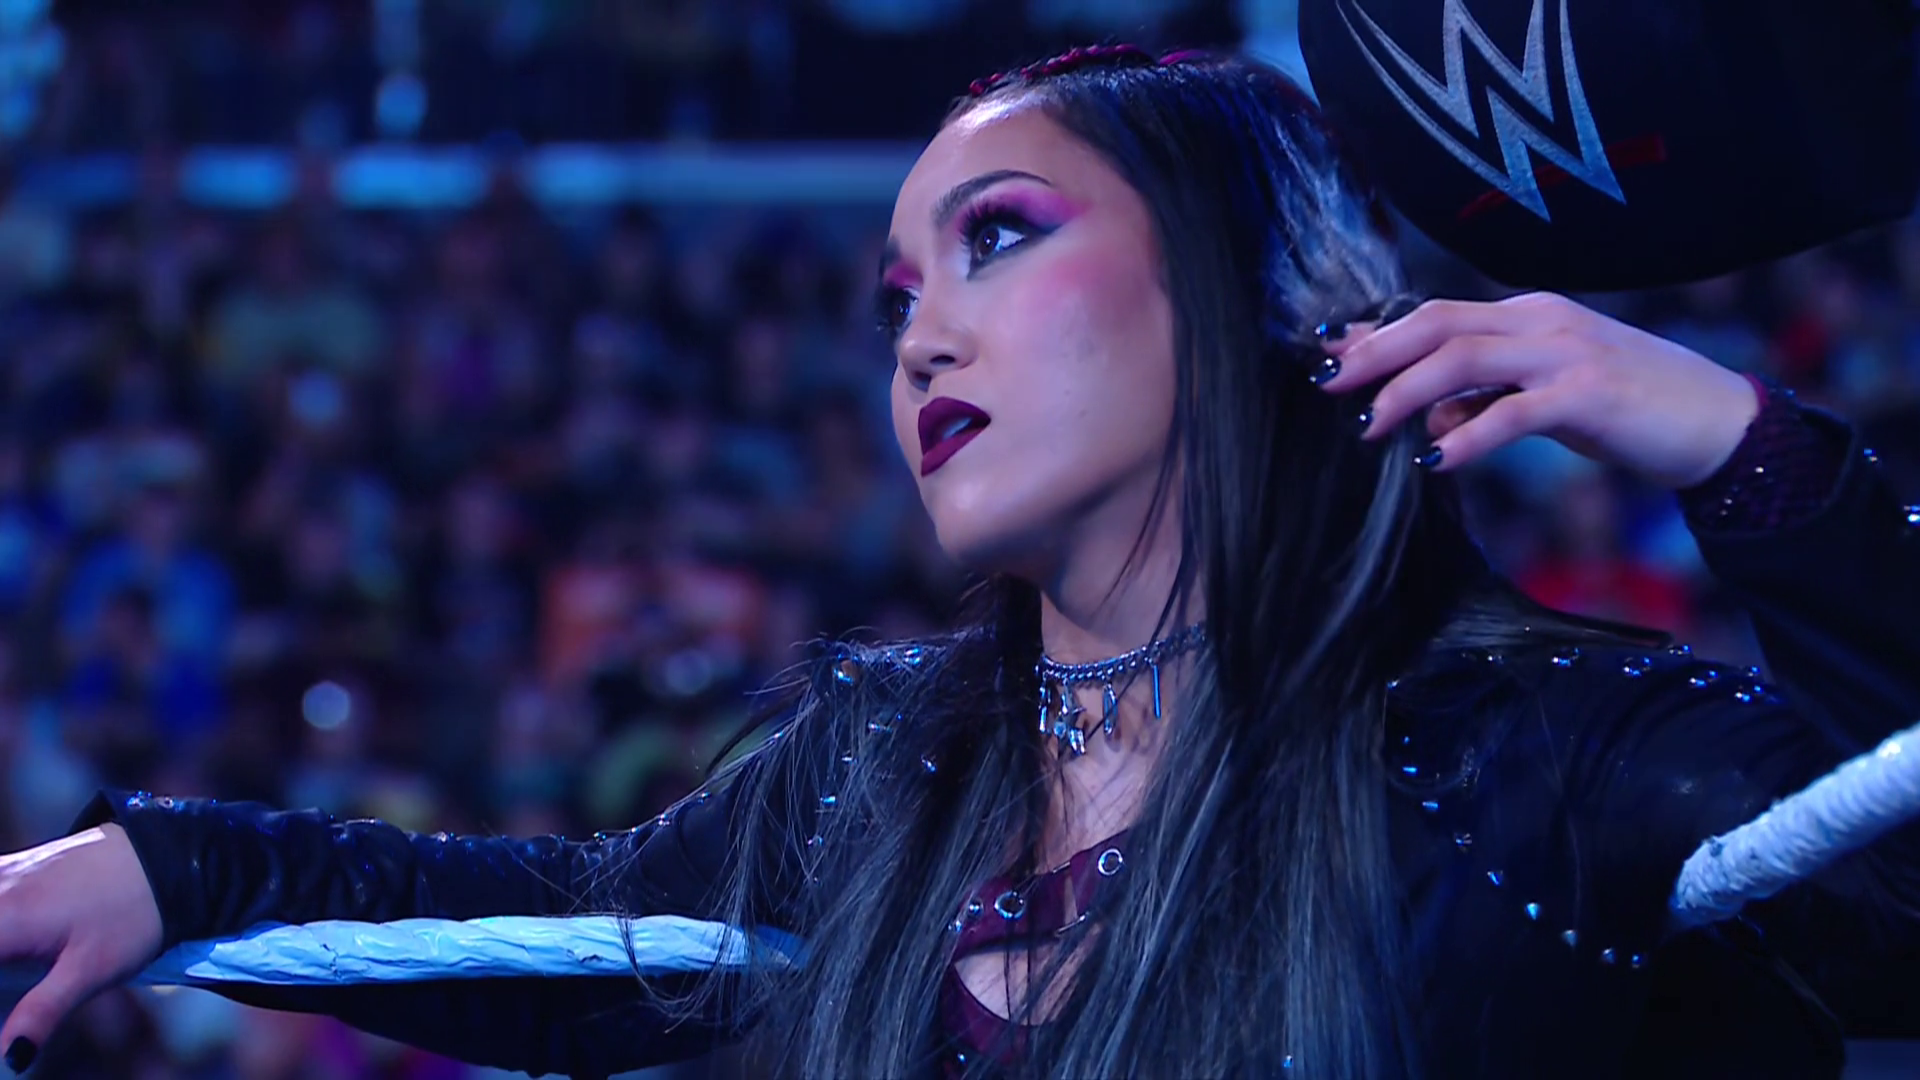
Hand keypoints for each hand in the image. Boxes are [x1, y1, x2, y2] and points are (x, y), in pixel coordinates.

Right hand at [0, 825, 163, 1072]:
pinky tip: (14, 940)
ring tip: (16, 961)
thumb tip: (9, 1058)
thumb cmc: (134, 913)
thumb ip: (43, 1012)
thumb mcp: (92, 970)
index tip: (4, 999)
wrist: (167, 855)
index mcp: (4, 919)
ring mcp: (3, 871)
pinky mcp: (15, 866)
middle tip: (17, 973)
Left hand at [1315, 293, 1760, 488]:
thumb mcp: (1547, 400)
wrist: (1718, 423)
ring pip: (1463, 357)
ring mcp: (1566, 353)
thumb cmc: (1629, 411)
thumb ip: (1488, 399)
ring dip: (1405, 391)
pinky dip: (1466, 434)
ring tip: (1368, 427)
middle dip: (1375, 353)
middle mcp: (1542, 321)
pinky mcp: (1589, 395)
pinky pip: (1512, 412)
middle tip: (1327, 384)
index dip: (1378, 332)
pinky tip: (1434, 460)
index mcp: (1529, 316)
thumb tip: (1428, 417)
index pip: (1437, 313)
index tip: (1328, 350)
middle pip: (1438, 323)